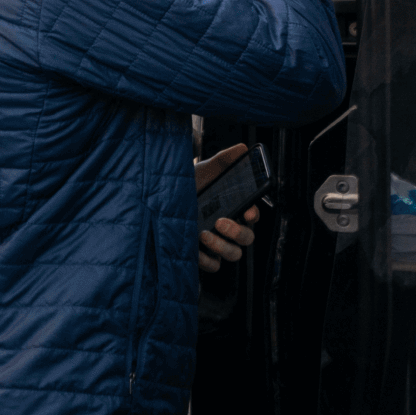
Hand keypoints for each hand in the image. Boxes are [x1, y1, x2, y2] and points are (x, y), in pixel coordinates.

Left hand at [194, 143, 260, 272]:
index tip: (247, 211)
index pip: (253, 216)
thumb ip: (223, 161)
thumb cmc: (189, 184)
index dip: (253, 214)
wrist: (162, 197)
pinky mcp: (202, 255)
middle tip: (220, 221)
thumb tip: (242, 148)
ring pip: (234, 254)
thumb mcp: (203, 171)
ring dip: (222, 247)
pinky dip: (207, 260)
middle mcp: (229, 228)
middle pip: (247, 238)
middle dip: (237, 232)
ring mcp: (217, 244)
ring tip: (203, 234)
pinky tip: (195, 250)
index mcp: (235, 208)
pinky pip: (214, 265)